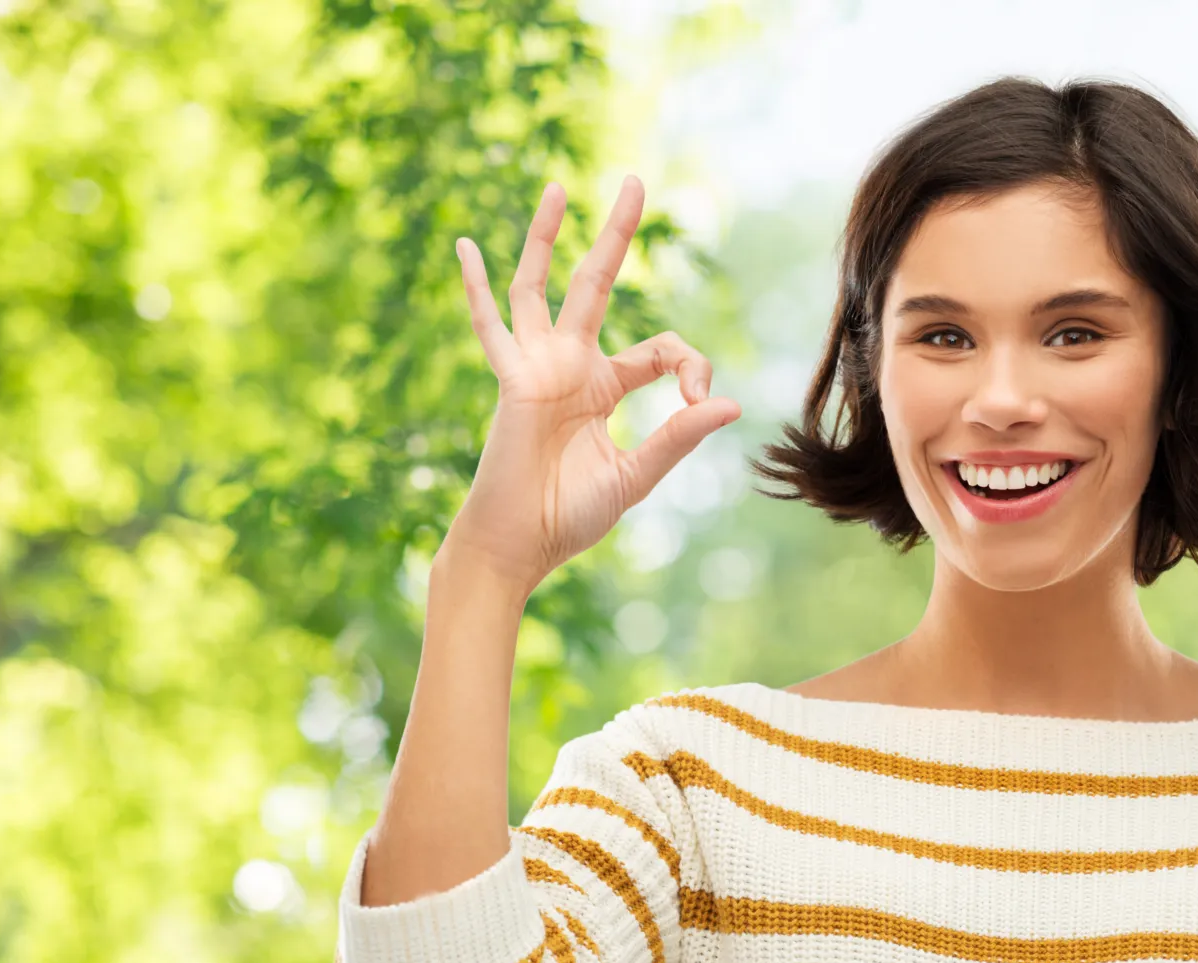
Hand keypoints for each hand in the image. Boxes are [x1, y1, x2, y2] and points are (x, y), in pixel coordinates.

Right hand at [439, 175, 740, 600]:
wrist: (519, 547)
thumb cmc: (569, 517)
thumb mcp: (636, 475)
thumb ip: (677, 437)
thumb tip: (731, 405)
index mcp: (605, 386)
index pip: (662, 349)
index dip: (693, 366)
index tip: (701, 400)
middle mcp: (571, 366)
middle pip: (596, 283)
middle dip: (616, 234)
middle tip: (636, 181)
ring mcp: (538, 368)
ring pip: (540, 286)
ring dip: (547, 237)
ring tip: (560, 186)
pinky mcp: (512, 382)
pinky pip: (491, 327)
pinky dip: (476, 288)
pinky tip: (465, 246)